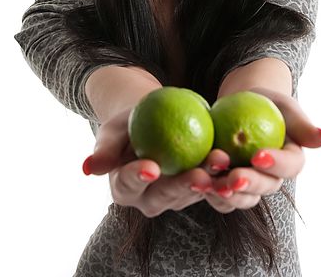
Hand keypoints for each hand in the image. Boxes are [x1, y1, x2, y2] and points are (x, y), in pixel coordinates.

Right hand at [81, 106, 216, 216]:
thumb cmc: (127, 122)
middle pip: (165, 195)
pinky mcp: (195, 187)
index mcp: (123, 189)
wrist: (151, 119)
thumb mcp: (113, 129)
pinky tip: (233, 157)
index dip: (138, 179)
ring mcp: (174, 196)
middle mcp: (148, 200)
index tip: (151, 167)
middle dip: (183, 187)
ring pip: (192, 191)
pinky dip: (221, 171)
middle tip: (198, 174)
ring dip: (209, 178)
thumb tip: (87, 168)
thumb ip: (104, 148)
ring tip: (221, 160)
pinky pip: (210, 181)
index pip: (128, 185)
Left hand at [197, 87, 320, 213]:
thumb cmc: (266, 101)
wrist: (239, 104)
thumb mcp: (283, 105)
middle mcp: (272, 179)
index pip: (289, 167)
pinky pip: (219, 195)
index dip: (275, 164)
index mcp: (291, 161)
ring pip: (241, 198)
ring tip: (209, 182)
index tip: (258, 155)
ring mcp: (249, 185)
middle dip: (248, 184)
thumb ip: (303, 123)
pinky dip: (207, 191)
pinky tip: (194, 181)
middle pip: (265, 188)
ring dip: (226, 193)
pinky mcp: (227, 187)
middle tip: (232, 176)